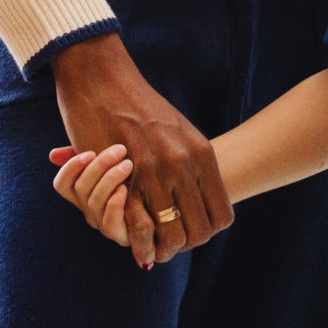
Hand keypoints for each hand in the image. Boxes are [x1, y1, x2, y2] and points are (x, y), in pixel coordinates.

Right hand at [50, 33, 233, 267]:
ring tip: (156, 247)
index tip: (197, 230)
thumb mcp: (183, 132)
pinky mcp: (123, 176)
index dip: (210, 230)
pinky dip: (138, 238)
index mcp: (203, 155)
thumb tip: (209, 190)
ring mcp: (154, 172)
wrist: (106, 80)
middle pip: (198, 231)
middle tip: (175, 245)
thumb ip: (196, 161)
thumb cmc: (146, 107)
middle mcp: (183, 165)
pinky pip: (137, 223)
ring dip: (162, 246)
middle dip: (187, 244)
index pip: (221, 214)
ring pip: (170, 232)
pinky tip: (136, 239)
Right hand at [51, 145, 133, 252]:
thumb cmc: (141, 179)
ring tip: (128, 164)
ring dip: (109, 181)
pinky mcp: (122, 236)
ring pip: (94, 204)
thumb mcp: (118, 164)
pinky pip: (110, 224)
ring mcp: (105, 224)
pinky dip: (115, 205)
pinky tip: (125, 190)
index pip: (62, 184)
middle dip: (99, 166)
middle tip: (120, 150)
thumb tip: (53, 154)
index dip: (70, 168)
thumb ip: (93, 155)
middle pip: (82, 189)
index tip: (89, 151)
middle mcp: (90, 210)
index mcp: (85, 193)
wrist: (169, 210)